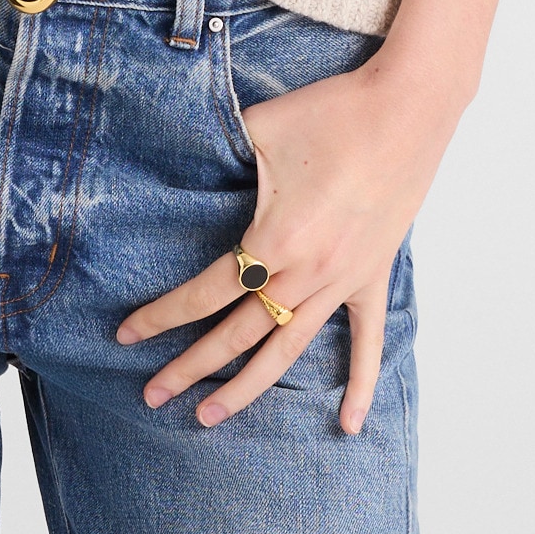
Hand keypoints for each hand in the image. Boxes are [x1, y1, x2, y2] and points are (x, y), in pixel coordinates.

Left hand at [116, 58, 460, 434]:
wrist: (407, 108)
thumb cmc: (332, 112)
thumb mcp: (259, 128)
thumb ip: (219, 154)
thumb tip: (185, 161)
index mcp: (275, 239)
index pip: (206, 292)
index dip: (162, 315)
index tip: (126, 334)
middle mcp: (307, 273)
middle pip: (237, 334)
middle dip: (191, 368)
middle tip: (153, 394)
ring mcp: (343, 280)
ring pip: (287, 350)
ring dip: (248, 389)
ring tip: (211, 418)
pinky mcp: (374, 275)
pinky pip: (365, 341)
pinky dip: (359, 385)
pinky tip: (347, 425)